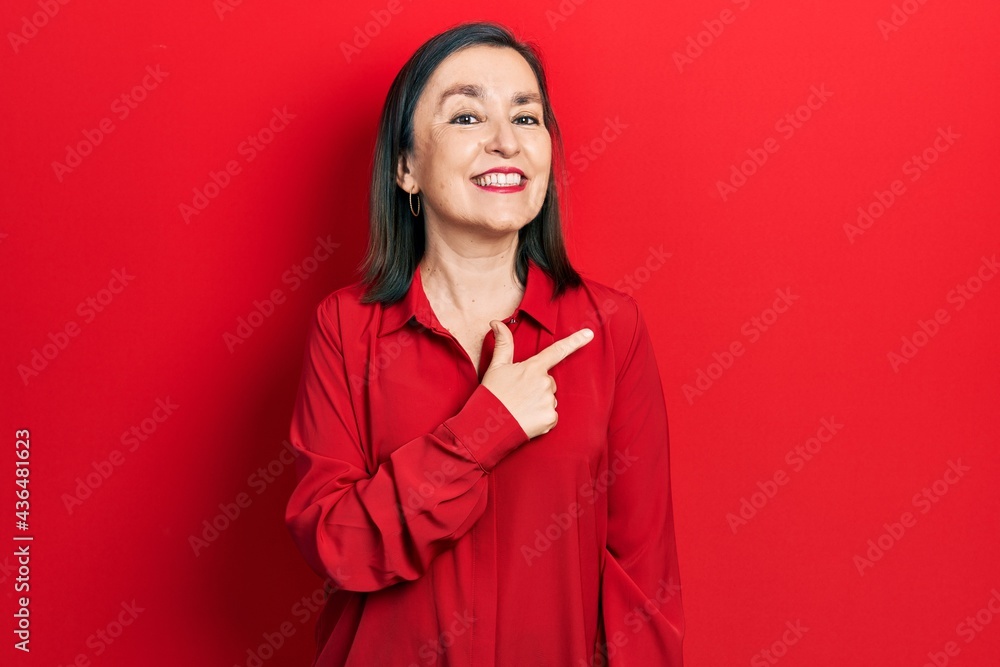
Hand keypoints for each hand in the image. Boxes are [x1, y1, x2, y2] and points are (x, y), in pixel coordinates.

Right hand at [480, 320, 593, 438]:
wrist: (487, 425)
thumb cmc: (491, 394)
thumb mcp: (496, 367)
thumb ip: (503, 344)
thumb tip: (496, 323)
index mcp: (533, 368)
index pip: (557, 351)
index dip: (575, 341)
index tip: (589, 334)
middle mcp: (545, 382)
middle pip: (549, 382)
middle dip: (537, 388)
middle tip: (518, 396)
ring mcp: (549, 401)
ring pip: (550, 399)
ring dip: (539, 403)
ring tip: (520, 409)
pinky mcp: (550, 418)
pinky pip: (551, 415)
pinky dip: (541, 418)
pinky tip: (526, 419)